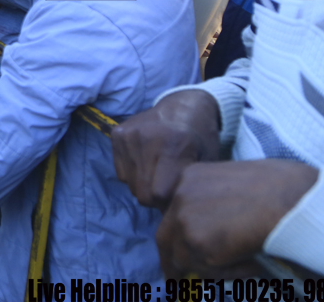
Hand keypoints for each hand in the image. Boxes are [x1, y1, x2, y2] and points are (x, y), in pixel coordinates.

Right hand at [111, 90, 221, 209]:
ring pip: (130, 184)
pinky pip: (121, 172)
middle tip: (167, 186)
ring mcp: (129, 134)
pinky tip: (146, 162)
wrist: (184, 106)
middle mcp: (147, 137)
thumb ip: (189, 189)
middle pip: (141, 192)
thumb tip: (173, 217)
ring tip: (158, 173)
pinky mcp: (117, 134)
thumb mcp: (206, 163)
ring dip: (144, 185)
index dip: (168, 202)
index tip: (177, 196)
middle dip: (155, 197)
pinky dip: (133, 174)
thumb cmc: (200, 138)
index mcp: (174, 145)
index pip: (158, 194)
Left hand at [156, 159, 317, 276]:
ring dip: (210, 269)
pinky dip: (228, 275)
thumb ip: (219, 203)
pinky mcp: (197, 244)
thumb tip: (218, 232)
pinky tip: (253, 266)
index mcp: (190, 177)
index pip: (175, 212)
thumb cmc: (282, 188)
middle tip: (179, 278)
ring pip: (186, 258)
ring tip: (244, 268)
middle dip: (172, 260)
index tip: (185, 249)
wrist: (293, 199)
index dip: (180, 234)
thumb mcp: (237, 183)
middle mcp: (180, 196)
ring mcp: (185, 220)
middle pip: (165, 236)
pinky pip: (208, 270)